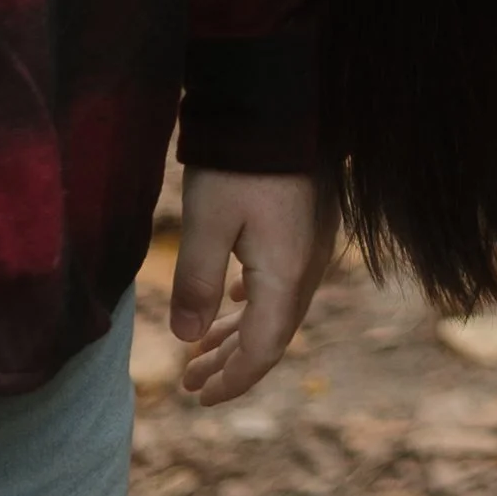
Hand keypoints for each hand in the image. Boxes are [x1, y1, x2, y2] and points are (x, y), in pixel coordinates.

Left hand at [170, 170, 335, 403]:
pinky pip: (282, 278)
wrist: (277, 97)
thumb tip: (185, 336)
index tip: (199, 398)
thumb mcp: (206, 222)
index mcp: (285, 273)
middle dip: (231, 361)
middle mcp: (307, 264)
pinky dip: (253, 300)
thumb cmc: (239, 160)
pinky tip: (235, 297)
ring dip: (240, 331)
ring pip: (276, 305)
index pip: (263, 348)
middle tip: (191, 383)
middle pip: (272, 332)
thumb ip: (196, 283)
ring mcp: (311, 242)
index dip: (233, 379)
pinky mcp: (306, 221)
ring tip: (203, 349)